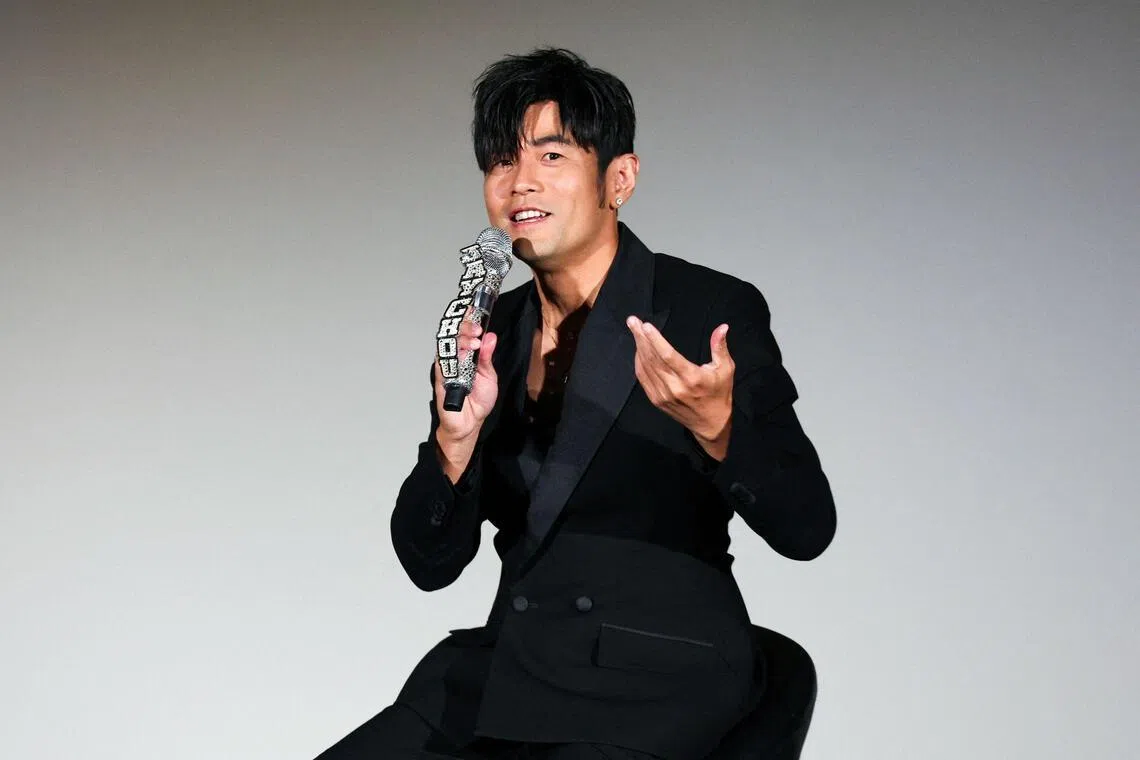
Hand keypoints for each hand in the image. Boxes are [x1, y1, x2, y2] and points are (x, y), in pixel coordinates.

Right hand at [433, 315, 497, 479]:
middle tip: (477, 328)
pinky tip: (463, 354)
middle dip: (465, 326)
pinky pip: (443, 362)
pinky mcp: (441, 377)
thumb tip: (490, 337)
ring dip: (460, 338)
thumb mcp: (489, 376)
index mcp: (467, 355)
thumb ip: (487, 357)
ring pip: (448, 344)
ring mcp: (447, 366)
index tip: (476, 308)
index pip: (466, 332)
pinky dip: (453, 355)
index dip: (469, 318)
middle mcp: (455, 357)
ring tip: (474, 340)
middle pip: (454, 333)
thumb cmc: (478, 401)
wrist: (470, 423)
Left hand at [626, 316, 733, 459]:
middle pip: (653, 359)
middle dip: (641, 338)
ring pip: (645, 367)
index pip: (668, 355)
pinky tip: (638, 349)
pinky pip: (643, 378)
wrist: (711, 423)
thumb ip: (720, 347)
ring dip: (638, 347)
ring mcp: (663, 395)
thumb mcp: (726, 369)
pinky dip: (638, 362)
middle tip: (632, 320)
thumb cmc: (720, 393)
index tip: (645, 325)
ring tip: (634, 330)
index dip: (655, 340)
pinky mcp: (656, 400)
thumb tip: (722, 327)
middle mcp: (674, 387)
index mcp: (691, 378)